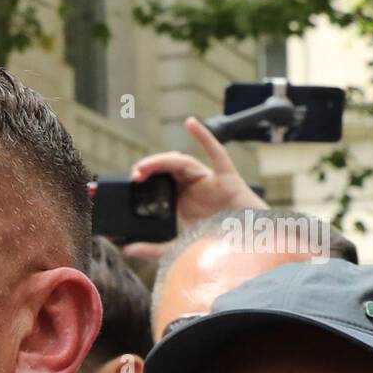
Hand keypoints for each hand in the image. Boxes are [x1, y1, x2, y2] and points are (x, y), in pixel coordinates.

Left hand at [124, 116, 268, 259]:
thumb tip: (126, 250)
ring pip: (184, 161)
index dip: (145, 177)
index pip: (159, 180)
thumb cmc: (218, 244)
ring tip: (146, 165)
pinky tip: (190, 123)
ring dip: (163, 160)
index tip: (130, 182)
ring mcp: (210, 180)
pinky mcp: (227, 177)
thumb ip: (152, 249)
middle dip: (150, 167)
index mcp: (182, 198)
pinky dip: (204, 136)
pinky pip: (216, 153)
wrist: (246, 248)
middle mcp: (194, 186)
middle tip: (134, 174)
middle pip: (168, 168)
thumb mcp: (177, 248)